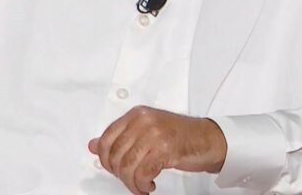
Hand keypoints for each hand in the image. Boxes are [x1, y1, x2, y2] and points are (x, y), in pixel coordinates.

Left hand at [88, 105, 227, 194]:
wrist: (208, 138)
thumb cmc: (179, 135)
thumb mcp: (146, 131)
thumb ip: (120, 137)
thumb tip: (93, 145)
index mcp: (135, 115)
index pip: (106, 138)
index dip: (105, 160)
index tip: (114, 170)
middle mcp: (143, 121)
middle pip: (115, 155)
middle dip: (120, 175)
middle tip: (131, 181)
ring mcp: (154, 133)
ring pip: (127, 166)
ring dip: (132, 184)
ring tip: (141, 186)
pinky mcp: (165, 148)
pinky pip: (143, 173)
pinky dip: (143, 185)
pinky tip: (149, 185)